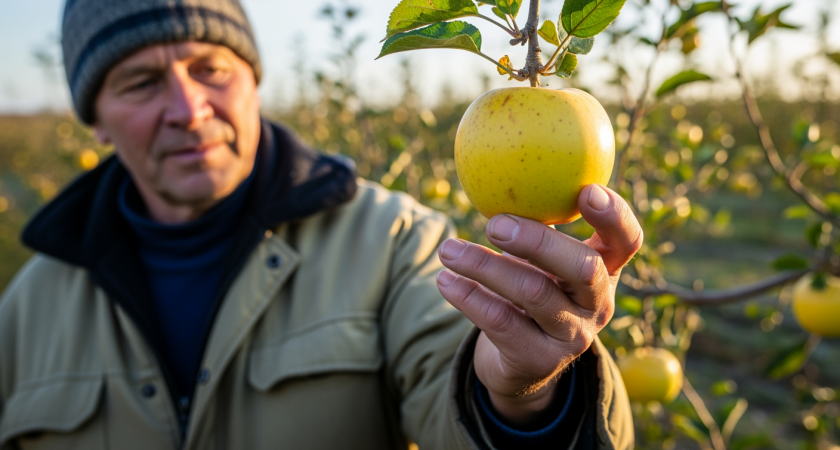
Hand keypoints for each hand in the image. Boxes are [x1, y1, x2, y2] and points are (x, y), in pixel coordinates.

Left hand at [436, 184, 642, 425]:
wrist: (522, 362)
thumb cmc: (533, 288)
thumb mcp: (544, 261)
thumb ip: (537, 222)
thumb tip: (499, 168)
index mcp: (606, 269)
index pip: (627, 240)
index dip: (614, 215)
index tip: (586, 190)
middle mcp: (598, 304)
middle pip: (582, 268)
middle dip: (538, 241)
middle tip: (494, 224)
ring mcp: (573, 336)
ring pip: (532, 292)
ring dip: (484, 266)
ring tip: (448, 249)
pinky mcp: (539, 359)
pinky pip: (501, 321)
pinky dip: (469, 297)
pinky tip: (445, 280)